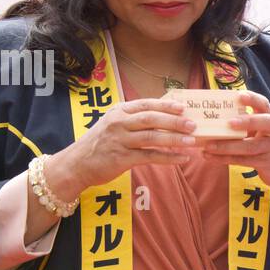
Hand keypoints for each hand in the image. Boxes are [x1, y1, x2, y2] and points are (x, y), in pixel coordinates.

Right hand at [52, 98, 197, 196]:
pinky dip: (168, 158)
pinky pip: (150, 156)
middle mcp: (118, 123)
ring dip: (174, 139)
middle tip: (193, 125)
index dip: (166, 105)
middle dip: (174, 121)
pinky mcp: (122, 159)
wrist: (76, 164)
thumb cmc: (99, 144)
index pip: (145, 104)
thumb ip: (133, 119)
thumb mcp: (112, 124)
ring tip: (192, 141)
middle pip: (151, 119)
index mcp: (118, 111)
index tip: (183, 107)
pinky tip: (182, 159)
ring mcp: (120, 141)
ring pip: (152, 137)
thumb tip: (163, 116)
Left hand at [198, 91, 269, 189]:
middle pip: (265, 122)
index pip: (264, 104)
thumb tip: (213, 115)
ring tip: (208, 145)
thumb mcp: (260, 130)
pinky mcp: (265, 163)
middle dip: (248, 121)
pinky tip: (209, 156)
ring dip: (227, 146)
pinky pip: (243, 161)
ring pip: (250, 146)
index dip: (253, 99)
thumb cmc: (266, 145)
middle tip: (229, 122)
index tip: (239, 95)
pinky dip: (224, 159)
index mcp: (269, 118)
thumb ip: (245, 122)